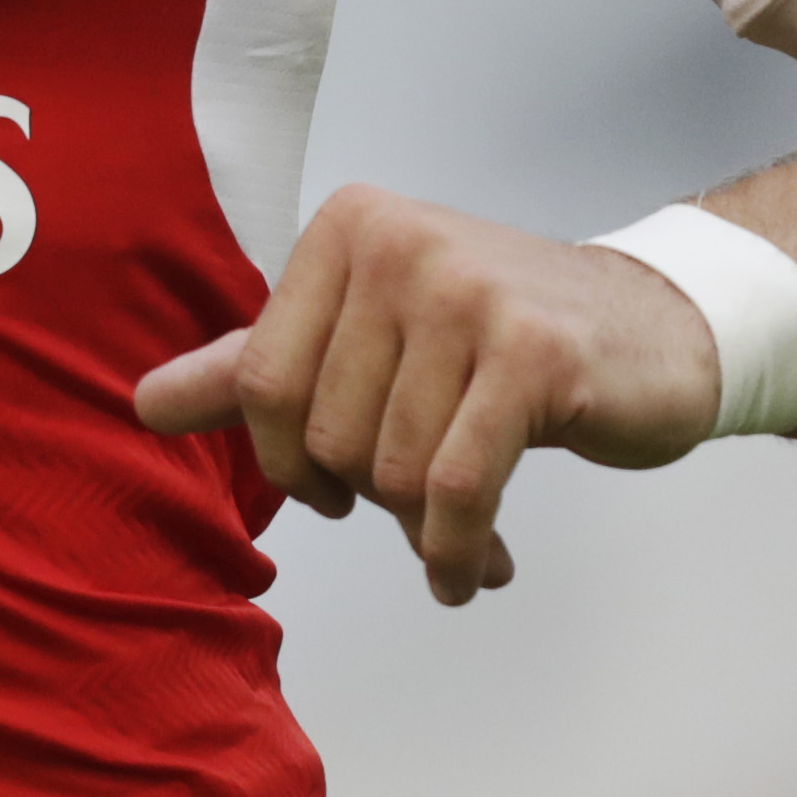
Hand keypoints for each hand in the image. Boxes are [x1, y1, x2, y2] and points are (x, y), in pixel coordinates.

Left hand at [129, 184, 729, 606]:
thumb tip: (143, 404)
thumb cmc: (497, 339)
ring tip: (460, 532)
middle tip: (418, 503)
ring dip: (424, 531)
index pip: (261, 381)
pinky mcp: (533, 353)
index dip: (290, 459)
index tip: (331, 483)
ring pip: (392, 468)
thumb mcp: (368, 335)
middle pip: (328, 433)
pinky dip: (457, 548)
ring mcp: (467, 291)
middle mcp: (397, 241)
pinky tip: (475, 566)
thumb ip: (255, 370)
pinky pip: (456, 488)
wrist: (653, 329)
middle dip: (369, 495)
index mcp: (345, 229)